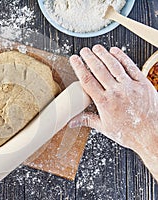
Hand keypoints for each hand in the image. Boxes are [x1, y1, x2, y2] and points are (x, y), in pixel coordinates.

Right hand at [69, 45, 157, 179]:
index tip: (74, 59)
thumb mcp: (104, 128)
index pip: (87, 80)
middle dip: (89, 57)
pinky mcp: (142, 83)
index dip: (79, 67)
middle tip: (83, 51)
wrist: (151, 135)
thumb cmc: (129, 133)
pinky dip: (122, 57)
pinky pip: (130, 67)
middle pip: (98, 70)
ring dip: (103, 54)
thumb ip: (87, 120)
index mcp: (104, 102)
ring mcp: (130, 86)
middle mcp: (116, 92)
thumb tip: (71, 122)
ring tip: (96, 48)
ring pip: (113, 66)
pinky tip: (115, 51)